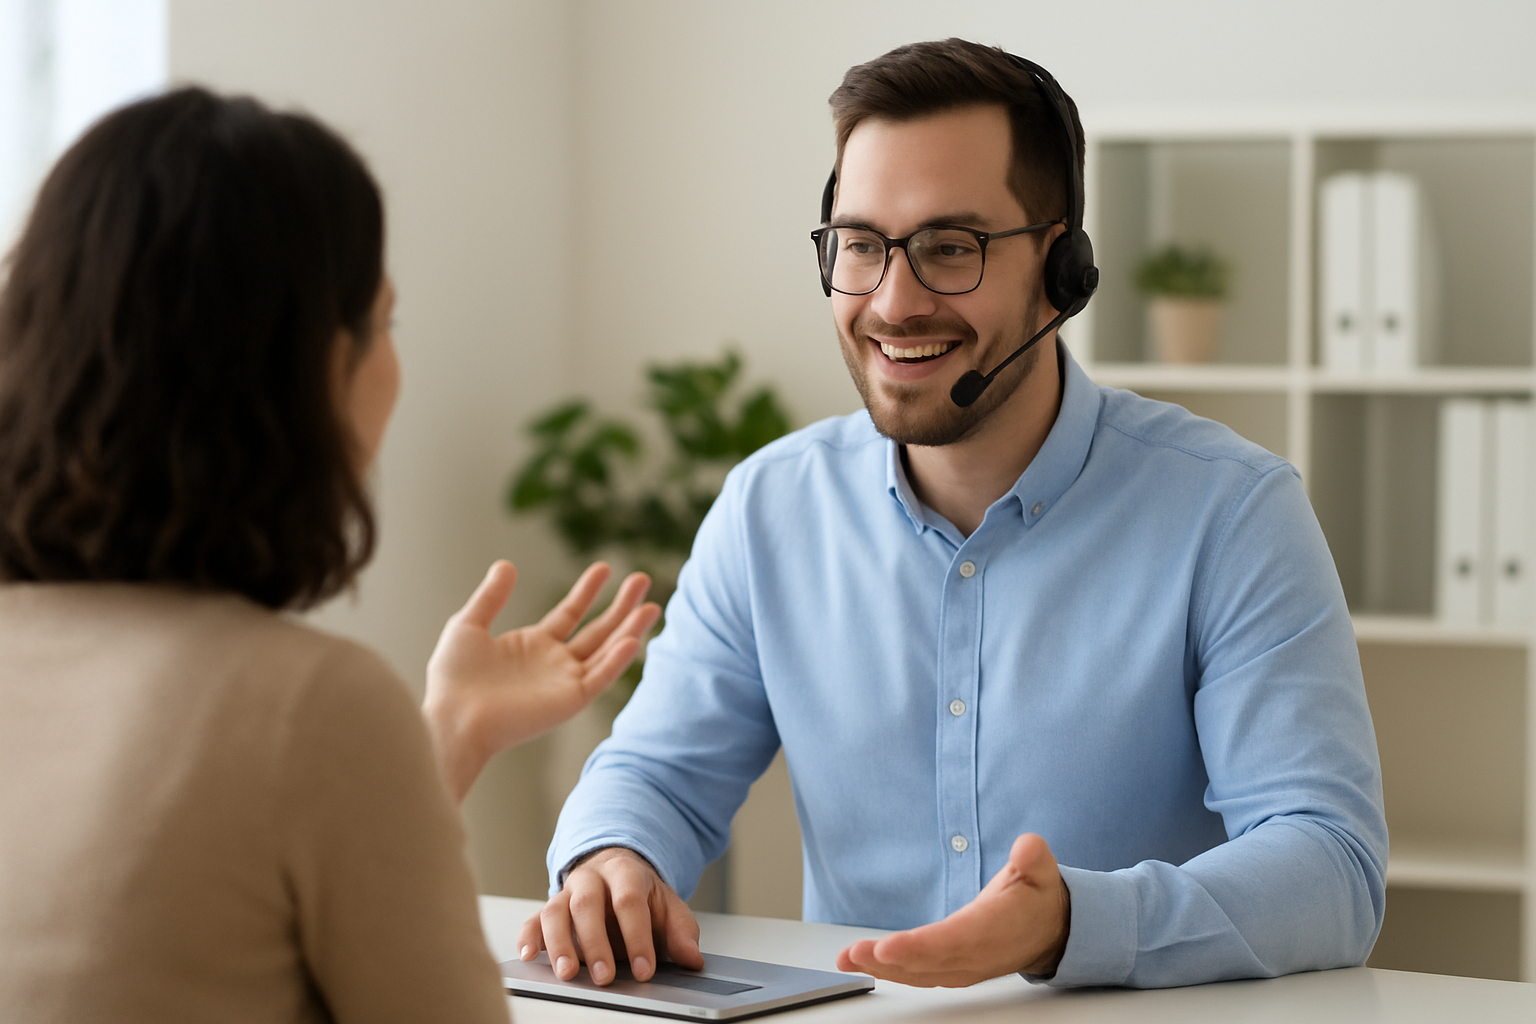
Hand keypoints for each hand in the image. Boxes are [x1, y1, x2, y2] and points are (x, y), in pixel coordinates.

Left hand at [423, 561, 659, 800]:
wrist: (453, 717)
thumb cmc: (453, 679)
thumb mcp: (468, 626)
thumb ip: (490, 597)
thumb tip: (507, 564)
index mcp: (533, 646)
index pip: (570, 614)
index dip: (587, 591)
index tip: (604, 568)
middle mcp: (555, 664)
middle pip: (598, 630)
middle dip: (622, 605)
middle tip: (642, 579)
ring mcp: (565, 683)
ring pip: (607, 651)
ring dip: (630, 629)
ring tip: (652, 606)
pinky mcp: (569, 701)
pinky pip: (599, 677)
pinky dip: (617, 660)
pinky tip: (632, 640)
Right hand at [517, 847, 703, 984]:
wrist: (616, 872)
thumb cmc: (641, 894)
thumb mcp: (668, 906)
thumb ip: (682, 931)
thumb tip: (692, 958)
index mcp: (625, 872)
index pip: (629, 900)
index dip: (637, 936)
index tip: (644, 970)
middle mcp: (591, 878)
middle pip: (587, 904)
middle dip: (596, 943)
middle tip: (606, 977)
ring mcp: (566, 892)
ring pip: (555, 911)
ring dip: (560, 944)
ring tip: (568, 973)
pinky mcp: (548, 909)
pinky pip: (532, 920)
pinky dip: (528, 937)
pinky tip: (530, 955)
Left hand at [836, 833, 1069, 986]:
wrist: (1049, 930)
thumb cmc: (1036, 897)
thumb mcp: (1041, 871)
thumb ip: (1034, 859)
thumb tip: (1028, 847)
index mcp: (994, 930)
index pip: (954, 941)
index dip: (921, 947)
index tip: (888, 947)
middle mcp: (975, 954)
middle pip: (928, 962)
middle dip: (888, 960)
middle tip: (853, 954)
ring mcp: (963, 966)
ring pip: (918, 972)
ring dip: (881, 968)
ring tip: (847, 959)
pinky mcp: (952, 969)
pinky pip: (918, 975)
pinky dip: (889, 971)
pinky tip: (862, 963)